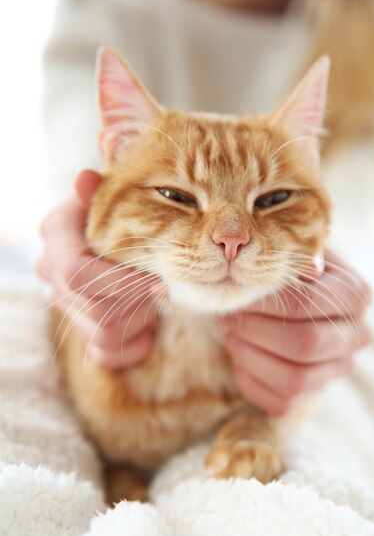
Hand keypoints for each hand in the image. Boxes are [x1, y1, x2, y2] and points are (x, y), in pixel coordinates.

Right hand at [37, 170, 157, 369]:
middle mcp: (51, 271)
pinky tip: (147, 325)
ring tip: (152, 299)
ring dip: (139, 320)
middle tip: (161, 288)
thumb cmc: (121, 209)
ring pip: (104, 334)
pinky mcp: (79, 329)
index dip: (122, 283)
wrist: (115, 232)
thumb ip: (102, 190)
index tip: (158, 281)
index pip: (76, 273)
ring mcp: (64, 304)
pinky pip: (105, 356)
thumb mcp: (115, 194)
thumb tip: (85, 180)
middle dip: (137, 303)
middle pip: (96, 310)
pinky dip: (134, 345)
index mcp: (56, 235)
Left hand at [220, 251, 371, 414]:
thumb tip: (308, 268)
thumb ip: (293, 257)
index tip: (237, 297)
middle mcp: (356, 335)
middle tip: (228, 319)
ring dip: (250, 357)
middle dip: (255, 332)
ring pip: (294, 380)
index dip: (264, 305)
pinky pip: (280, 402)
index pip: (307, 305)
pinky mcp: (313, 395)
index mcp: (356, 294)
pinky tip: (241, 357)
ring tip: (231, 336)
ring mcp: (337, 369)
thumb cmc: (288, 272)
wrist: (292, 303)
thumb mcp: (292, 254)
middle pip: (304, 345)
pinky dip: (251, 380)